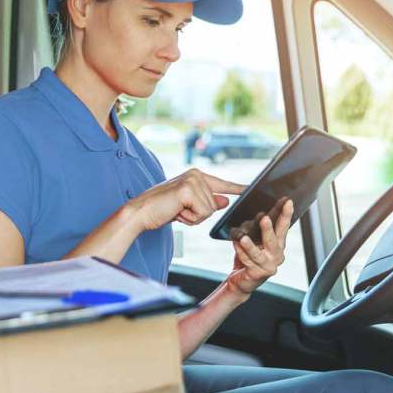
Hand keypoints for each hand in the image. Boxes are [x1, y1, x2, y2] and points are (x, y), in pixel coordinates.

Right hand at [127, 168, 244, 231]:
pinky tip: (177, 211)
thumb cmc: (161, 210)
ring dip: (193, 217)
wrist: (140, 213)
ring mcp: (193, 180)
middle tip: (180, 211)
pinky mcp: (188, 189)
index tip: (251, 188)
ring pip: (210, 210)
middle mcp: (196, 175)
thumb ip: (207, 203)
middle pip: (216, 205)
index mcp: (197, 176)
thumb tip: (225, 201)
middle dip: (198, 214)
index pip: (222, 184)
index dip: (237, 188)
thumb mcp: (188, 207)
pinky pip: (202, 213)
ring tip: (177, 210)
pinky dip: (190, 218)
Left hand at [226, 199, 293, 295]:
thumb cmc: (249, 258)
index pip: (284, 227)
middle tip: (264, 218)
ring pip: (258, 254)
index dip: (286, 214)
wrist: (242, 281)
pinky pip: (247, 261)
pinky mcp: (258, 274)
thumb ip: (257, 230)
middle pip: (274, 240)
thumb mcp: (255, 241)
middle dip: (268, 229)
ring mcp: (269, 266)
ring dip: (250, 246)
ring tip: (243, 238)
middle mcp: (277, 256)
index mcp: (278, 245)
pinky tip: (236, 245)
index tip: (288, 202)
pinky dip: (240, 253)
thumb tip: (258, 215)